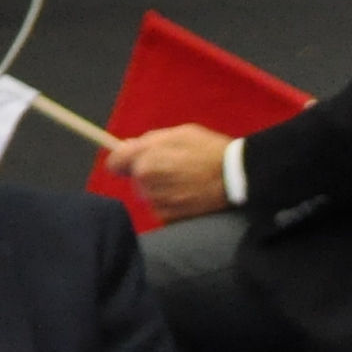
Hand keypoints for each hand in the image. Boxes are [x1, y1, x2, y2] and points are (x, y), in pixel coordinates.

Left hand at [101, 123, 236, 223]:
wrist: (235, 177)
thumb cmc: (209, 149)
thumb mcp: (178, 133)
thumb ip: (148, 141)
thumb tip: (126, 148)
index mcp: (144, 160)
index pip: (115, 163)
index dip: (123, 160)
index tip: (131, 160)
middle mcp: (146, 183)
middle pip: (136, 179)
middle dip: (149, 173)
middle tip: (175, 168)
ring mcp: (158, 203)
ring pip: (149, 195)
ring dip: (160, 190)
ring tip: (184, 182)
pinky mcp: (170, 218)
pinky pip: (161, 209)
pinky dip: (171, 204)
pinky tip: (188, 196)